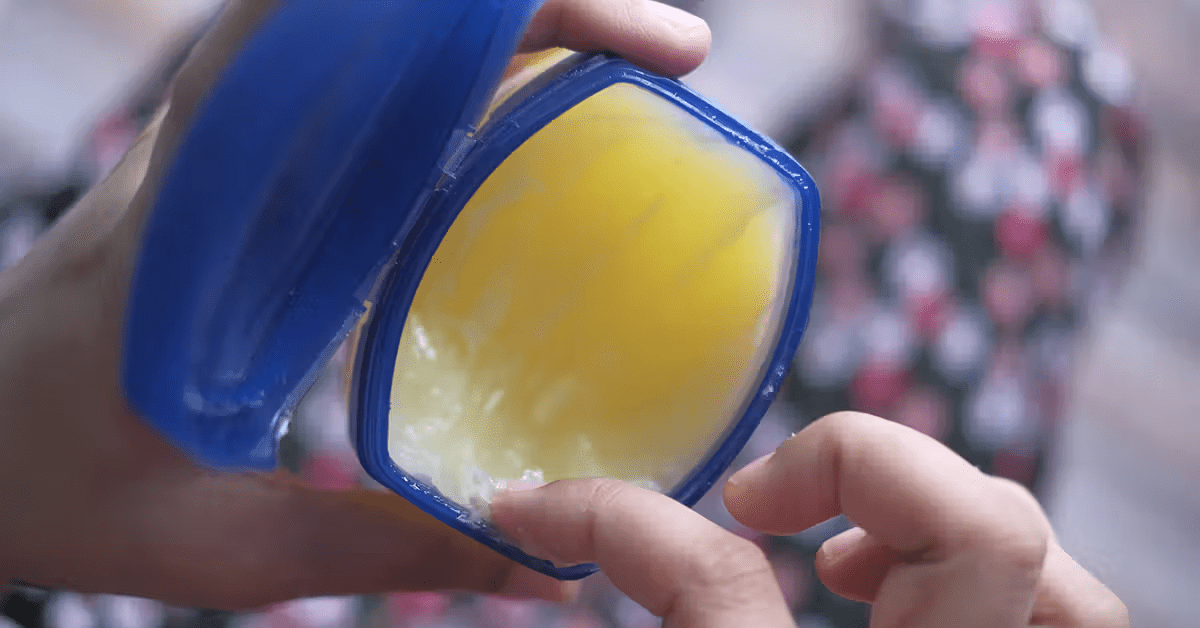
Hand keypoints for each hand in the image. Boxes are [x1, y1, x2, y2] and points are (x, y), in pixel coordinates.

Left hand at [0, 0, 708, 609]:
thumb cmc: (44, 489)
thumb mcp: (218, 544)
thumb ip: (386, 547)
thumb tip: (544, 559)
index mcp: (202, 215)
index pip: (353, 47)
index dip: (514, 17)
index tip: (639, 50)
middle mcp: (208, 152)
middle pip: (376, 10)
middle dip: (536, 7)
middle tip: (662, 55)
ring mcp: (209, 147)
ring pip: (352, 26)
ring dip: (487, 26)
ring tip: (607, 70)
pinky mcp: (217, 169)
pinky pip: (330, 78)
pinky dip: (430, 69)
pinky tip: (500, 122)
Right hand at [491, 412, 1128, 626]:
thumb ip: (649, 598)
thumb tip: (524, 526)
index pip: (706, 580)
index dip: (608, 518)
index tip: (535, 508)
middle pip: (981, 532)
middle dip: (858, 463)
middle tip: (756, 500)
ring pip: (1042, 557)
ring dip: (934, 508)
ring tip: (839, 549)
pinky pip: (1049, 605)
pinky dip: (973, 565)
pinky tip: (880, 588)